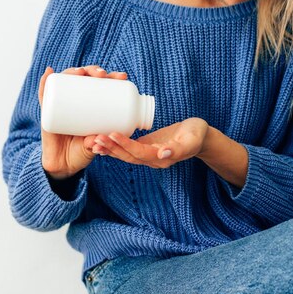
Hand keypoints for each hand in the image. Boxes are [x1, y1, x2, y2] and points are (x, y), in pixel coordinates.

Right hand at [38, 65, 127, 179]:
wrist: (64, 165)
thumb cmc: (83, 152)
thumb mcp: (95, 146)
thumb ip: (95, 143)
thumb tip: (96, 138)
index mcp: (93, 105)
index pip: (103, 85)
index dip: (112, 78)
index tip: (122, 77)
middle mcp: (77, 101)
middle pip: (85, 79)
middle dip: (94, 71)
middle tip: (103, 75)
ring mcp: (62, 104)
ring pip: (66, 82)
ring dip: (73, 72)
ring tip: (81, 72)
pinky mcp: (48, 112)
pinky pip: (45, 95)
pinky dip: (45, 83)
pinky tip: (50, 72)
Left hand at [92, 117, 209, 168]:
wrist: (200, 136)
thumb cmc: (197, 135)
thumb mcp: (192, 140)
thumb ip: (178, 149)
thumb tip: (162, 154)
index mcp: (162, 158)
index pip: (139, 152)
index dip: (125, 144)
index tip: (112, 134)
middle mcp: (152, 159)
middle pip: (128, 156)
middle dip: (111, 148)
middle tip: (95, 137)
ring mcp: (147, 155)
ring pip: (125, 155)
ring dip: (109, 149)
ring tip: (93, 141)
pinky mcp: (145, 148)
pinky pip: (127, 149)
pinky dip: (114, 146)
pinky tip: (102, 140)